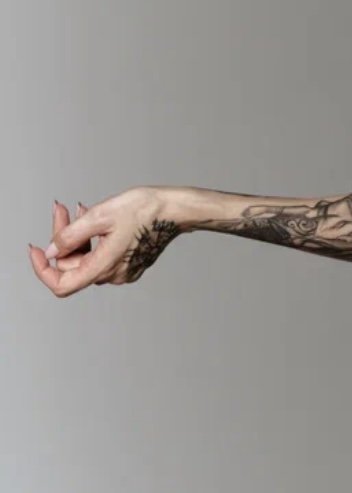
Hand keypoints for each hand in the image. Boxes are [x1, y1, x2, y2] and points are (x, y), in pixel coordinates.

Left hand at [28, 188, 182, 296]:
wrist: (175, 211)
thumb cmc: (145, 210)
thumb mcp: (100, 215)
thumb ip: (69, 236)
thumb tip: (50, 252)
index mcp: (103, 267)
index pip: (61, 284)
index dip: (42, 269)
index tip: (34, 250)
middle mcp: (112, 275)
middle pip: (72, 264)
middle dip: (62, 237)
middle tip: (63, 209)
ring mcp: (121, 271)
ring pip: (86, 257)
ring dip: (77, 235)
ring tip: (82, 209)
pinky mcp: (128, 263)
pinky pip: (100, 255)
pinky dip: (92, 238)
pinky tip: (95, 219)